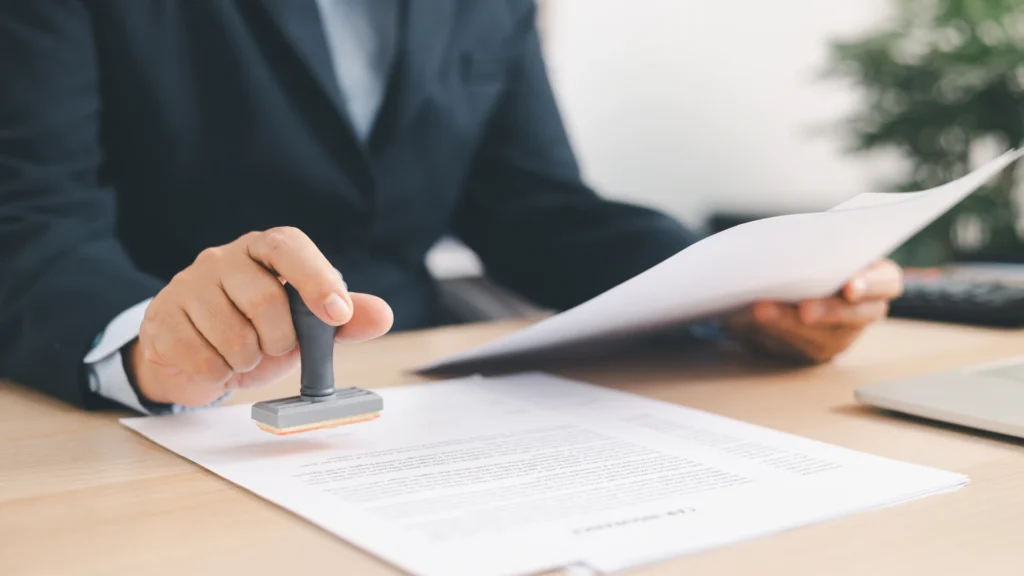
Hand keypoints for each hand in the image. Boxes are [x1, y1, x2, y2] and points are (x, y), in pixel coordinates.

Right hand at [125, 227, 393, 406]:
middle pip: (264, 300)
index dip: (316, 278)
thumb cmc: (260, 331)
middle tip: (275, 347)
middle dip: (280, 340)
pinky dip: (219, 373)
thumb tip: (382, 315)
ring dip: (248, 360)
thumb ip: (346, 319)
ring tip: (244, 356)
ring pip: (232, 336)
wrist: (197, 356)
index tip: (337, 313)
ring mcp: (187, 285)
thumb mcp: (307, 325)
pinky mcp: (161, 318)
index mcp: (264, 249)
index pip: (289, 247)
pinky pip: (201, 359)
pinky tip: (217, 364)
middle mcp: (223, 258)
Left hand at [722, 259, 902, 362]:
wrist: (791, 284)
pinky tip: (749, 319)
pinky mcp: (812, 351)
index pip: (887, 282)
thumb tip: (788, 242)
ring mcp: (840, 336)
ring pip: (821, 338)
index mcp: (877, 278)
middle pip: (855, 317)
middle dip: (828, 312)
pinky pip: (794, 349)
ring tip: (761, 310)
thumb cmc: (812, 256)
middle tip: (804, 309)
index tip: (850, 286)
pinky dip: (770, 333)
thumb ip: (819, 246)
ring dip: (788, 324)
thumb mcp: (822, 245)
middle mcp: (864, 311)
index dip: (871, 285)